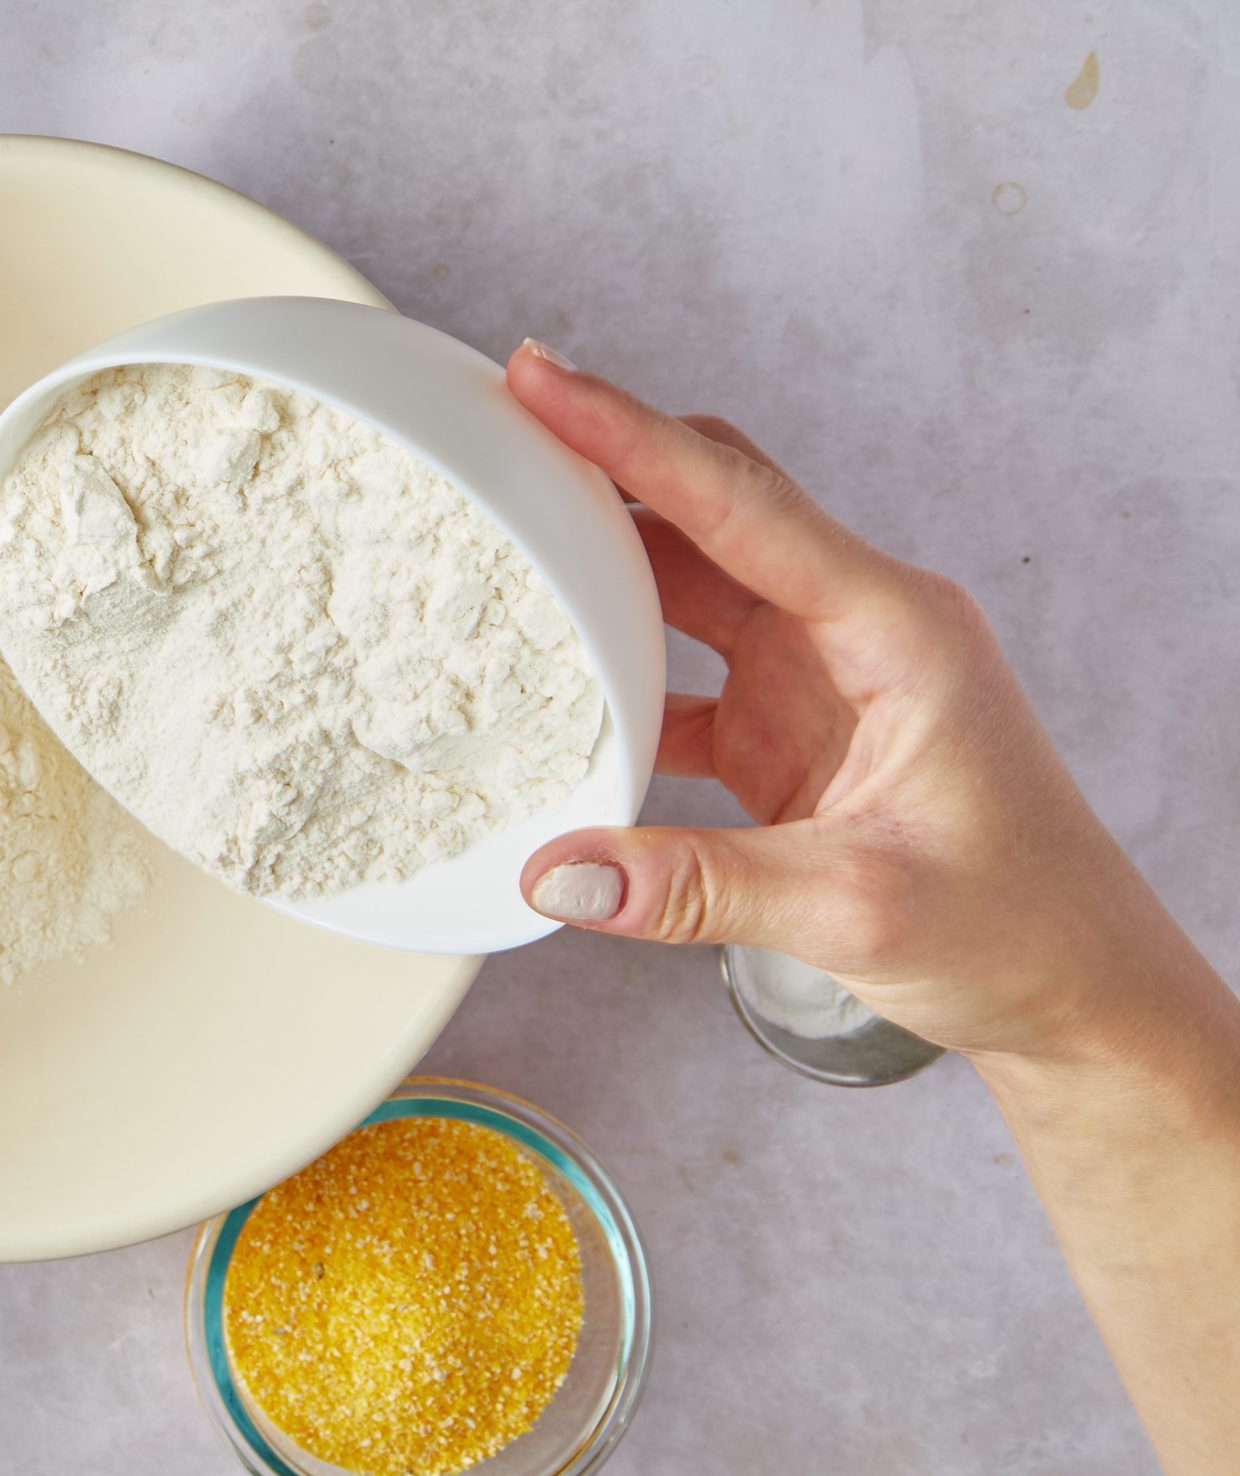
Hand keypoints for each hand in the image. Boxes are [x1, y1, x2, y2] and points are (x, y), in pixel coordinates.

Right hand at [503, 340, 1192, 1064]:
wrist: (1075, 992)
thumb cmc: (1019, 927)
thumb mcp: (853, 909)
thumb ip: (694, 886)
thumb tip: (559, 870)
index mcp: (897, 630)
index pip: (741, 504)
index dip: (630, 437)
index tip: (542, 381)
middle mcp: (858, 628)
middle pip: (712, 507)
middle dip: (605, 463)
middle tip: (502, 430)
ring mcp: (820, 675)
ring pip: (690, 582)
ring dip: (601, 567)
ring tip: (504, 540)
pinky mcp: (788, 728)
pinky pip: (680, 673)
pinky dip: (613, 675)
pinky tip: (550, 688)